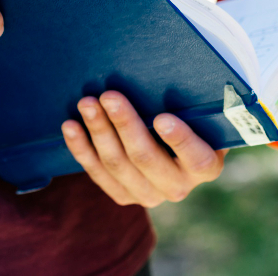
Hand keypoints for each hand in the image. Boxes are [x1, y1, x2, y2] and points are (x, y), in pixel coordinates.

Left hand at [62, 91, 224, 206]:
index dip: (179, 139)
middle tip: (109, 96)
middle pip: (146, 157)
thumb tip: (176, 81)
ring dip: (99, 131)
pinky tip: (71, 126)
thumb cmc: (195, 124)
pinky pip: (97, 173)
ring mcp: (149, 195)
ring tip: (87, 104)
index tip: (162, 117)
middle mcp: (179, 187)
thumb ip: (195, 109)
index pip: (196, 157)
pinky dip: (82, 148)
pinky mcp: (123, 196)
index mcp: (206, 168)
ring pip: (117, 164)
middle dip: (125, 124)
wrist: (180, 153)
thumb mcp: (204, 119)